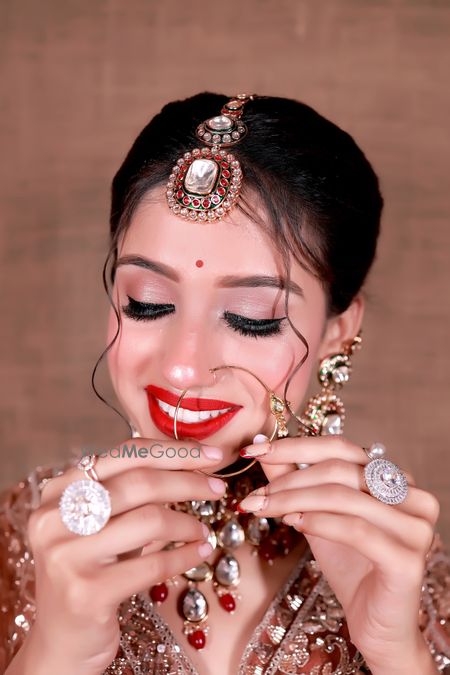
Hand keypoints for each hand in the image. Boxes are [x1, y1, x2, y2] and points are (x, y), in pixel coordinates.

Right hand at [24, 437, 225, 673]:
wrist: (61, 641)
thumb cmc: (90, 571)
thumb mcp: (101, 524)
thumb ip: (130, 491)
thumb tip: (194, 462)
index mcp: (58, 490)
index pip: (126, 454)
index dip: (174, 452)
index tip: (211, 454)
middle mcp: (55, 517)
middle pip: (140, 482)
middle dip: (188, 481)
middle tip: (217, 487)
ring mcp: (67, 555)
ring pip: (150, 520)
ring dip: (187, 523)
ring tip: (202, 530)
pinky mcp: (87, 592)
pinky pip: (153, 564)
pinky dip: (184, 556)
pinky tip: (198, 552)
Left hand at [237, 435, 439, 672]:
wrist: (376, 626)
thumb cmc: (350, 567)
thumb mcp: (317, 515)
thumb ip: (295, 481)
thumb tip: (261, 447)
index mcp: (395, 478)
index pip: (340, 448)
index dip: (294, 446)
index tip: (254, 451)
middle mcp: (413, 496)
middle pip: (339, 469)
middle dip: (288, 480)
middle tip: (254, 495)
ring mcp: (415, 527)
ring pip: (343, 497)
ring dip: (293, 500)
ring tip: (263, 509)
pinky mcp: (408, 559)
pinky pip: (354, 529)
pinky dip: (318, 522)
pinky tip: (293, 524)